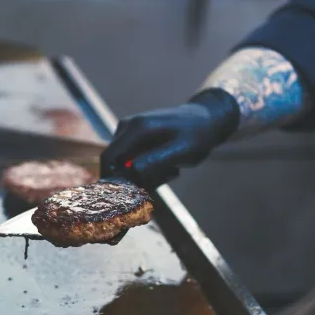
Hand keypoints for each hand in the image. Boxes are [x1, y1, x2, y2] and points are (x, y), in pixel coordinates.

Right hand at [100, 88, 239, 187]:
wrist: (206, 120)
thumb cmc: (197, 135)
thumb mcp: (181, 151)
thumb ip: (155, 161)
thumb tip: (128, 172)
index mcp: (136, 129)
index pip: (108, 158)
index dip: (113, 180)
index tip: (132, 194)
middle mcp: (126, 127)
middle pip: (115, 163)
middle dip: (134, 179)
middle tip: (163, 179)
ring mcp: (127, 131)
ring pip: (123, 164)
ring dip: (143, 175)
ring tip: (170, 171)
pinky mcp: (132, 137)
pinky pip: (130, 160)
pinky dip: (146, 169)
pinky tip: (166, 167)